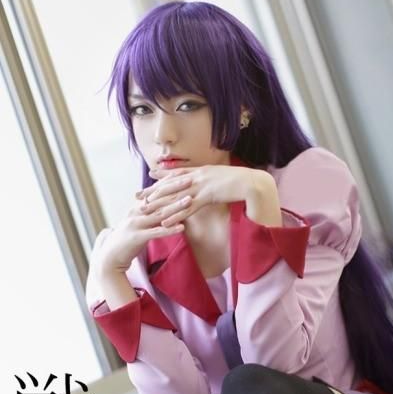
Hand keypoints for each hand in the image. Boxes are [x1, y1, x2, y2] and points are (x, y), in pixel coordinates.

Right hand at [93, 181, 194, 274]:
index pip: (154, 192)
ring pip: (159, 213)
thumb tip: (162, 209)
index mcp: (137, 209)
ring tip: (190, 200)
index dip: (168, 182)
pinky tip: (182, 227)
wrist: (110, 257)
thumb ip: (147, 216)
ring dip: (176, 206)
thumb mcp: (137, 225)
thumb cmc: (126, 242)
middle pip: (158, 199)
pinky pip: (157, 232)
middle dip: (175, 189)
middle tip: (190, 180)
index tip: (182, 174)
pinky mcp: (137, 237)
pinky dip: (170, 229)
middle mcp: (136, 213)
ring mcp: (136, 224)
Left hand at [137, 163, 266, 226]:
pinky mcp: (207, 197)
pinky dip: (175, 216)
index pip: (178, 173)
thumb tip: (209, 182)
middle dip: (153, 191)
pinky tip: (165, 222)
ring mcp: (202, 186)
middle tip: (138, 196)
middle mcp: (198, 176)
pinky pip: (187, 208)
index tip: (150, 177)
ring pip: (175, 196)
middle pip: (170, 184)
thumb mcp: (224, 177)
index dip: (163, 175)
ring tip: (145, 211)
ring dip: (159, 205)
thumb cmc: (242, 181)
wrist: (253, 182)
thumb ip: (213, 179)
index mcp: (202, 171)